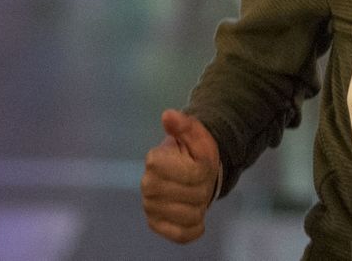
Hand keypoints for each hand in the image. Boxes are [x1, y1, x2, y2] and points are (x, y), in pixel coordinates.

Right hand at [141, 110, 220, 243]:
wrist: (188, 171)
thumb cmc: (193, 152)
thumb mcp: (196, 135)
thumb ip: (185, 125)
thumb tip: (168, 115)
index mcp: (155, 160)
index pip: (193, 174)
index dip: (204, 169)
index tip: (200, 162)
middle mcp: (147, 185)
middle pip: (194, 196)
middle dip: (203, 188)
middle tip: (199, 180)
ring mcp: (150, 206)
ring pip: (190, 216)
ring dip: (201, 206)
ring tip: (195, 194)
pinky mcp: (155, 224)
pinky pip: (182, 235)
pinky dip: (194, 228)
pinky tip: (195, 215)